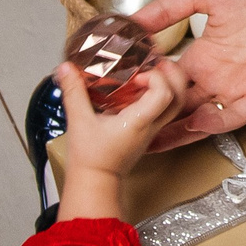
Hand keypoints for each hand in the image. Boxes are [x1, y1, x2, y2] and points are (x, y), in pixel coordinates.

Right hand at [53, 61, 189, 178]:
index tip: (137, 75)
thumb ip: (73, 92)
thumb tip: (65, 68)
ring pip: (174, 105)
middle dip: (173, 76)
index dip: (156, 78)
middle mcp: (151, 126)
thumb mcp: (79, 121)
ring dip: (167, 85)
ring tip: (149, 72)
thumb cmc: (90, 158)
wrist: (95, 181)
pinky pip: (162, 110)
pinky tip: (138, 89)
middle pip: (179, 98)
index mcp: (139, 122)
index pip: (164, 94)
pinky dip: (157, 94)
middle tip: (157, 64)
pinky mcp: (146, 133)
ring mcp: (151, 130)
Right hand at [136, 0, 245, 147]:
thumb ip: (166, 10)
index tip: (121, 100)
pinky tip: (194, 123)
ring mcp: (242, 85)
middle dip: (158, 120)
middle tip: (128, 131)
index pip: (171, 82)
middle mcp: (220, 74)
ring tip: (153, 140)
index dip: (148, 91)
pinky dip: (215, 123)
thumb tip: (130, 22)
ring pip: (205, 117)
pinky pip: (237, 114)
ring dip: (181, 130)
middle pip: (183, 106)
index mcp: (206, 53)